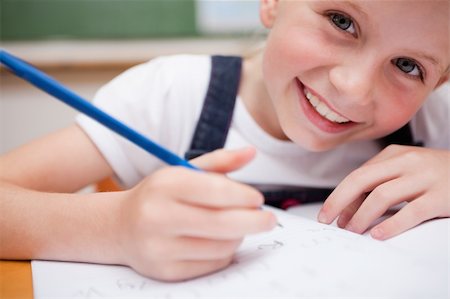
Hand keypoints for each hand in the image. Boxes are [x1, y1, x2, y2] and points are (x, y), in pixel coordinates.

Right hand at [116, 147, 275, 280]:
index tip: (257, 199)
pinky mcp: (165, 271)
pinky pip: (212, 264)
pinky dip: (225, 253)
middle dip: (254, 221)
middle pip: (222, 223)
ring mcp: (159, 247)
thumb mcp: (182, 172)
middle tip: (269, 219)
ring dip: (239, 236)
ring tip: (238, 227)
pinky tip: (221, 241)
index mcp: (165, 185)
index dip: (244, 196)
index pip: (216, 191)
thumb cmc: (159, 196)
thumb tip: (251, 152)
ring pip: (221, 246)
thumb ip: (220, 161)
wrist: (119, 227)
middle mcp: (158, 216)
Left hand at [318, 145, 449, 239]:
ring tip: (352, 231)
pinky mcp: (441, 197)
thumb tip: (348, 211)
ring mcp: (425, 178)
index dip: (339, 196)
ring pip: (381, 196)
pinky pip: (411, 212)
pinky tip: (378, 235)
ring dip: (361, 216)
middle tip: (326, 220)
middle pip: (361, 180)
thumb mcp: (406, 171)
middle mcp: (407, 162)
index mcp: (394, 155)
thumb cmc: (436, 175)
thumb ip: (380, 184)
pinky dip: (391, 225)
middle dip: (338, 201)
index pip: (358, 176)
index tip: (328, 214)